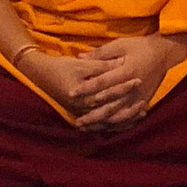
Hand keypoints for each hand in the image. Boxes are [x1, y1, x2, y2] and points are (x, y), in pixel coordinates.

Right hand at [17, 49, 141, 121]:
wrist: (42, 75)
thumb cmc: (62, 67)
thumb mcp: (82, 64)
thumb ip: (102, 64)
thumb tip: (121, 61)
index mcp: (83, 96)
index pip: (108, 92)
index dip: (124, 86)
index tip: (138, 80)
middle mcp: (83, 109)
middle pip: (110, 112)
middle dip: (128, 107)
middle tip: (145, 102)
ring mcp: (82, 114)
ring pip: (107, 122)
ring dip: (125, 118)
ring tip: (141, 113)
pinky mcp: (82, 115)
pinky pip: (102, 125)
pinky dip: (116, 124)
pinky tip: (129, 121)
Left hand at [71, 32, 186, 132]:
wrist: (165, 53)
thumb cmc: (141, 46)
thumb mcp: (121, 44)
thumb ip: (100, 53)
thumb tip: (80, 57)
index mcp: (126, 71)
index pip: (101, 83)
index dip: (85, 89)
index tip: (71, 93)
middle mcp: (133, 88)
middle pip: (109, 105)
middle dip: (92, 115)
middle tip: (77, 122)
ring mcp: (139, 96)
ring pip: (118, 115)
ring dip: (102, 123)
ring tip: (88, 128)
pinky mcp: (144, 101)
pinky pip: (129, 117)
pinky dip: (116, 124)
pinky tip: (105, 128)